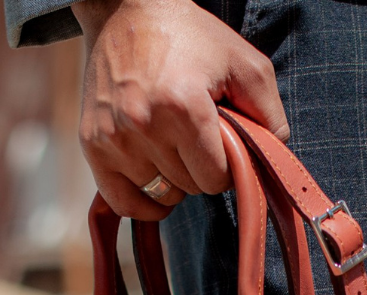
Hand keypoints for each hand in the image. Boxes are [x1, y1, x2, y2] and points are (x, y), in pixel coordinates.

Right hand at [71, 0, 288, 219]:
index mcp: (184, 107)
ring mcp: (114, 137)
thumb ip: (270, 114)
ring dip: (174, 180)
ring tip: (173, 146)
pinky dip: (142, 203)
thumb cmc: (191, 37)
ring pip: (161, 195)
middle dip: (200, 169)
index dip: (227, 167)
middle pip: (189, 188)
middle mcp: (144, 125)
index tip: (223, 145)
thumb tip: (274, 161)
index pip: (216, 179)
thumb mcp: (245, 63)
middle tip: (196, 137)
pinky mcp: (92, 143)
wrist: (125, 9)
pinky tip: (156, 185)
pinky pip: (122, 202)